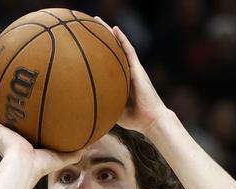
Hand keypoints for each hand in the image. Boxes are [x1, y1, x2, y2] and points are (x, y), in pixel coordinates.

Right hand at [0, 91, 82, 177]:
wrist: (23, 166)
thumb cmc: (41, 165)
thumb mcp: (61, 157)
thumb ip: (74, 152)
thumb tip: (90, 144)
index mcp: (25, 145)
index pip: (27, 131)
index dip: (28, 122)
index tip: (32, 112)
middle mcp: (11, 138)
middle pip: (10, 121)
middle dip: (11, 111)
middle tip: (13, 97)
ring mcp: (1, 134)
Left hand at [94, 18, 168, 133]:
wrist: (151, 120)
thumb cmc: (135, 119)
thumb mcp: (114, 111)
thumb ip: (104, 105)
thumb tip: (86, 109)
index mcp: (121, 81)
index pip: (107, 64)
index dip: (97, 54)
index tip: (84, 47)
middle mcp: (127, 72)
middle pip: (111, 51)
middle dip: (100, 38)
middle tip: (87, 26)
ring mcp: (133, 69)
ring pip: (119, 46)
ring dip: (109, 33)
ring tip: (96, 21)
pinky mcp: (138, 69)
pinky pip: (129, 51)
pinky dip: (122, 39)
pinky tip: (115, 29)